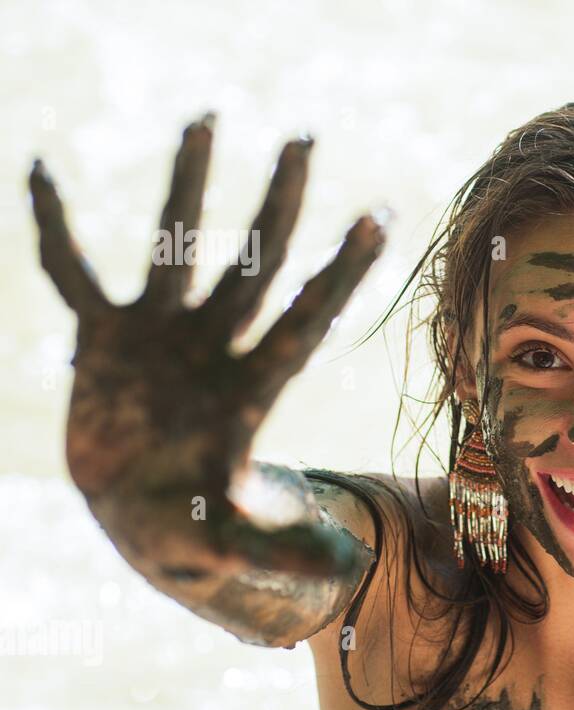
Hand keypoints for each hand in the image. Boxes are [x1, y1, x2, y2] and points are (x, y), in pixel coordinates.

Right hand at [31, 113, 385, 574]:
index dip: (340, 273)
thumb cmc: (197, 528)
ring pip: (175, 247)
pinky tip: (42, 172)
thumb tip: (345, 572)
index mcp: (253, 387)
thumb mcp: (233, 544)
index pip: (305, 317)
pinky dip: (55, 231)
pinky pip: (73, 275)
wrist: (140, 512)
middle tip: (307, 140)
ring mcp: (160, 335)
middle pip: (255, 263)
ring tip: (207, 120)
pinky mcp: (105, 339)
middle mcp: (215, 347)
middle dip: (279, 205)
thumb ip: (282, 554)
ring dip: (187, 189)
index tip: (379, 217)